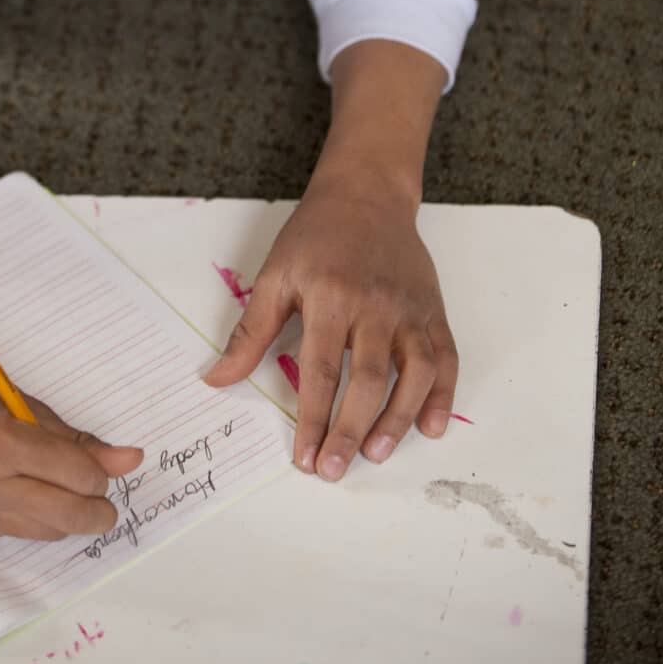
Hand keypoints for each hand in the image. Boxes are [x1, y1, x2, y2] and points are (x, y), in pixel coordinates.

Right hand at [0, 313, 142, 541]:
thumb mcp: (22, 403)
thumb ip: (75, 439)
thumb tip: (129, 460)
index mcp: (1, 442)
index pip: (74, 475)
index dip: (100, 475)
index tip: (104, 468)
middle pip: (64, 516)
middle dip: (96, 513)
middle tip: (104, 504)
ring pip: (42, 531)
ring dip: (63, 516)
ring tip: (62, 490)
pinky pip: (13, 532)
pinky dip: (28, 516)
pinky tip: (17, 491)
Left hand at [203, 179, 456, 479]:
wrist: (366, 193)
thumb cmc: (316, 235)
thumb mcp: (276, 274)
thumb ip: (250, 331)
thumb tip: (217, 379)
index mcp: (330, 296)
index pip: (321, 371)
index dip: (313, 419)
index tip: (305, 457)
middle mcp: (375, 305)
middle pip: (368, 380)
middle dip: (351, 430)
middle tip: (336, 470)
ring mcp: (409, 309)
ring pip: (414, 373)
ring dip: (399, 420)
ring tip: (378, 454)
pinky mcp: (433, 309)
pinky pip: (446, 357)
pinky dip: (443, 394)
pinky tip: (430, 427)